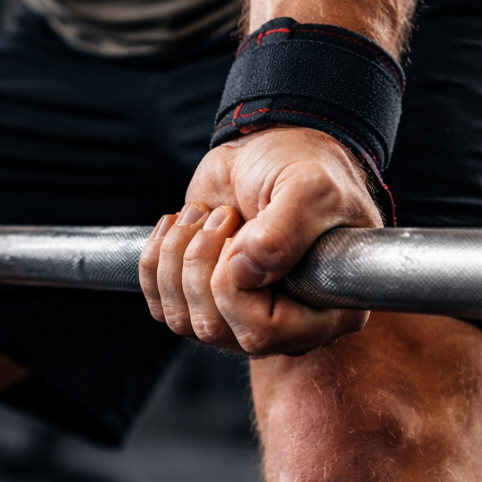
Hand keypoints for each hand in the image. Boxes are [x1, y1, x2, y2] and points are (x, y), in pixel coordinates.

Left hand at [139, 125, 379, 355]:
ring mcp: (241, 313)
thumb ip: (282, 233)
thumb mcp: (309, 189)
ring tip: (205, 214)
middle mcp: (284, 322)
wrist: (268, 148)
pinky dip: (156, 260)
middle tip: (225, 216)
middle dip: (202, 263)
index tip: (242, 233)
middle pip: (214, 328)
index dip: (236, 290)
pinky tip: (182, 223)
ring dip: (179, 256)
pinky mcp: (203, 295)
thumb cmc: (304, 166)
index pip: (265, 333)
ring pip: (182, 320)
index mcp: (325, 308)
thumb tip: (241, 274)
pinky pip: (160, 304)